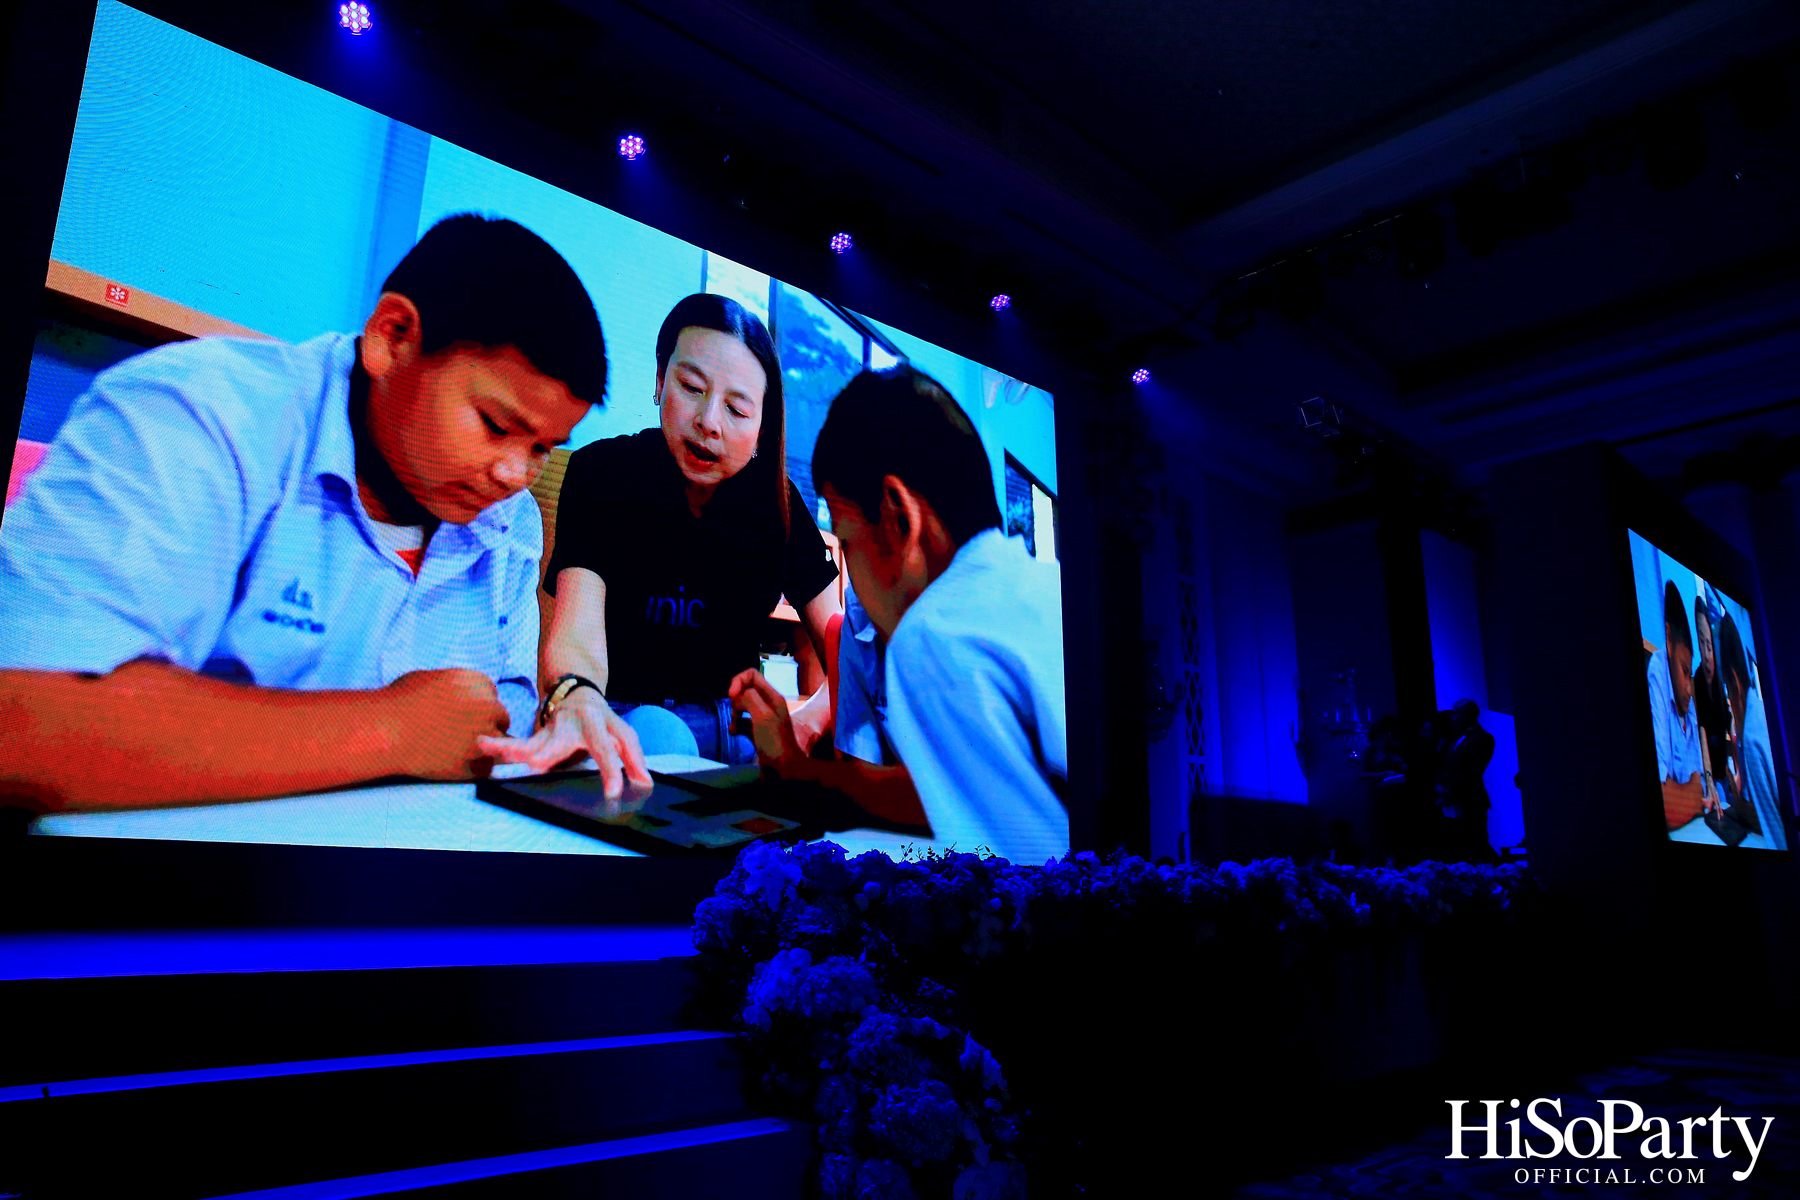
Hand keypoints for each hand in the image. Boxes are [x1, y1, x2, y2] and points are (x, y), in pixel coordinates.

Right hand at [380, 669, 510, 780]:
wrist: (386, 731)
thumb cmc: (399, 703)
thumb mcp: (431, 678)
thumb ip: (456, 686)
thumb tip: (462, 696)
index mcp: (478, 683)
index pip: (492, 695)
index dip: (478, 706)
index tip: (465, 714)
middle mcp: (488, 707)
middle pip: (500, 717)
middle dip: (486, 724)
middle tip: (464, 733)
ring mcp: (485, 736)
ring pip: (499, 743)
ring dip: (485, 747)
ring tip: (459, 749)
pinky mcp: (477, 763)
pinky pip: (487, 768)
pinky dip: (475, 768)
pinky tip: (456, 764)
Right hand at [477, 688, 651, 803]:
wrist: (578, 689)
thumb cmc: (602, 720)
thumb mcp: (622, 734)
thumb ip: (633, 757)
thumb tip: (645, 782)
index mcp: (606, 723)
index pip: (615, 744)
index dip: (617, 767)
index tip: (614, 790)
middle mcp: (581, 721)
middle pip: (566, 739)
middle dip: (558, 752)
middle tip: (540, 764)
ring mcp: (558, 725)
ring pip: (540, 738)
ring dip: (523, 748)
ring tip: (510, 756)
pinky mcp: (541, 732)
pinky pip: (522, 741)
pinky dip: (502, 744)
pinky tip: (484, 744)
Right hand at [728, 668, 801, 768]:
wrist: (784, 770)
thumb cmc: (774, 742)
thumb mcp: (762, 715)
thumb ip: (749, 698)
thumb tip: (737, 694)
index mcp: (772, 697)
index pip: (751, 675)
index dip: (737, 681)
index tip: (731, 696)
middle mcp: (768, 705)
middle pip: (745, 690)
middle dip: (735, 700)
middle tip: (736, 714)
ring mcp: (763, 719)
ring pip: (742, 707)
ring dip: (734, 714)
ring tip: (734, 727)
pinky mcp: (757, 732)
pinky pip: (742, 722)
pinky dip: (736, 726)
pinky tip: (734, 733)